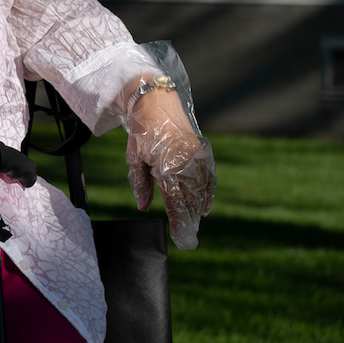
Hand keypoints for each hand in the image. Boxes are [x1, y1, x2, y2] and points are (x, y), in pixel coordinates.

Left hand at [125, 84, 215, 249]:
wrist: (156, 103)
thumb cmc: (141, 133)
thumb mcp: (134, 159)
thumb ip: (140, 184)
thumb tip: (143, 207)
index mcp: (167, 167)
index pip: (175, 202)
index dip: (178, 222)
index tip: (180, 238)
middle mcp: (186, 164)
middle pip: (190, 200)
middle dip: (188, 220)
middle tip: (187, 239)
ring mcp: (197, 158)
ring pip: (201, 191)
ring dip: (197, 209)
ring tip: (193, 225)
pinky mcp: (203, 152)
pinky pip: (209, 178)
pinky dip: (207, 194)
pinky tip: (204, 208)